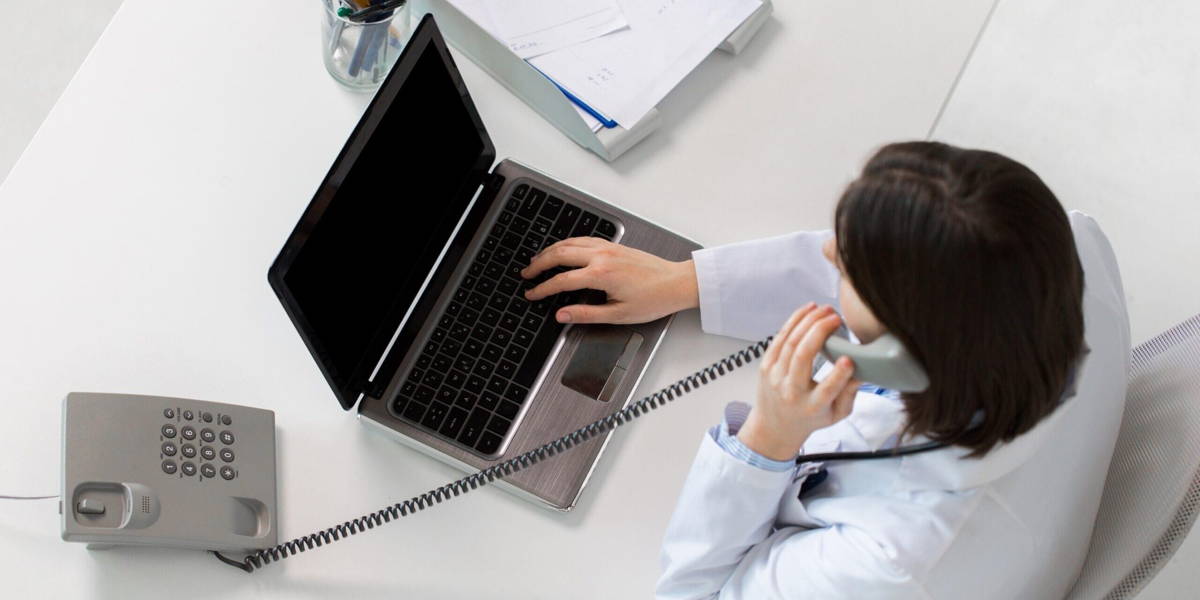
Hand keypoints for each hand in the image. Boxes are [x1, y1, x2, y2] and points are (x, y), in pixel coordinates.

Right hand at [520, 237, 698, 323]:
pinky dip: (567, 244)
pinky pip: (583, 239)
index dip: (542, 289)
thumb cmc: (654, 299)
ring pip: (569, 243)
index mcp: (601, 274)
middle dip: (539, 264)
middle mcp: (602, 256)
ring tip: (537, 261)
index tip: (532, 294)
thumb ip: (586, 314)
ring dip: (550, 251)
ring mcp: (608, 247)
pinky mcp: (614, 245)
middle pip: (559, 254)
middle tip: (526, 274)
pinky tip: (562, 249)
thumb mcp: (618, 314)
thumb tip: (563, 315)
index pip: (562, 280)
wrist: (676, 283)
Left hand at [738, 303, 859, 460]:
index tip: (849, 358)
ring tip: (824, 309)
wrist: (775, 426)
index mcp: (812, 406)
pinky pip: (779, 338)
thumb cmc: (810, 418)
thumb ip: (850, 394)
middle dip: (819, 331)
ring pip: (789, 342)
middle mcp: (791, 391)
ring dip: (807, 321)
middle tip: (836, 317)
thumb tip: (863, 371)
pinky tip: (808, 310)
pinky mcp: (766, 365)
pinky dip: (794, 321)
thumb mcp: (836, 414)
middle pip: (802, 356)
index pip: (826, 389)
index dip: (838, 374)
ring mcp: (775, 377)